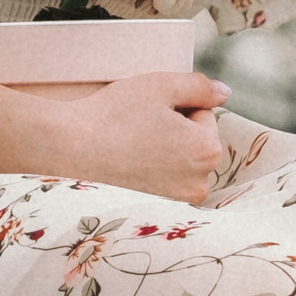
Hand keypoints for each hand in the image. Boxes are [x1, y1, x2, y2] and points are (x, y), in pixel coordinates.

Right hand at [41, 72, 231, 202]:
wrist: (71, 149)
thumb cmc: (114, 115)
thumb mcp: (161, 86)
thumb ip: (200, 86)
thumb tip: (224, 93)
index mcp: (207, 150)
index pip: (204, 114)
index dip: (177, 105)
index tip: (149, 111)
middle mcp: (200, 181)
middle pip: (196, 140)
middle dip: (175, 129)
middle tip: (139, 127)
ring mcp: (179, 200)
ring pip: (181, 159)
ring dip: (165, 149)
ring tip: (133, 144)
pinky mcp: (160, 209)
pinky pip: (167, 178)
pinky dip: (153, 169)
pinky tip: (130, 162)